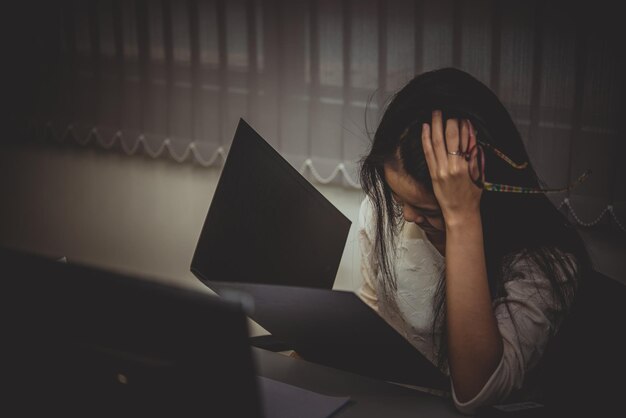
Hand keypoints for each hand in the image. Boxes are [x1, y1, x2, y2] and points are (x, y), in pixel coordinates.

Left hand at [421, 110, 481, 226]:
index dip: (462, 126)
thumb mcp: (480, 175)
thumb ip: (476, 156)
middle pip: (449, 138)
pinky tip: (424, 128)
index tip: (461, 116)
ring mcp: (440, 170)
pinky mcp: (433, 174)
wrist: (460, 214)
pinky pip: (428, 152)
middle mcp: (452, 167)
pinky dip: (425, 138)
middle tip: (445, 109)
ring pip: (436, 142)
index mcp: (466, 166)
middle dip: (447, 121)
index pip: (464, 140)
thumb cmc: (472, 196)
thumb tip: (472, 138)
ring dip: (435, 125)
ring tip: (435, 112)